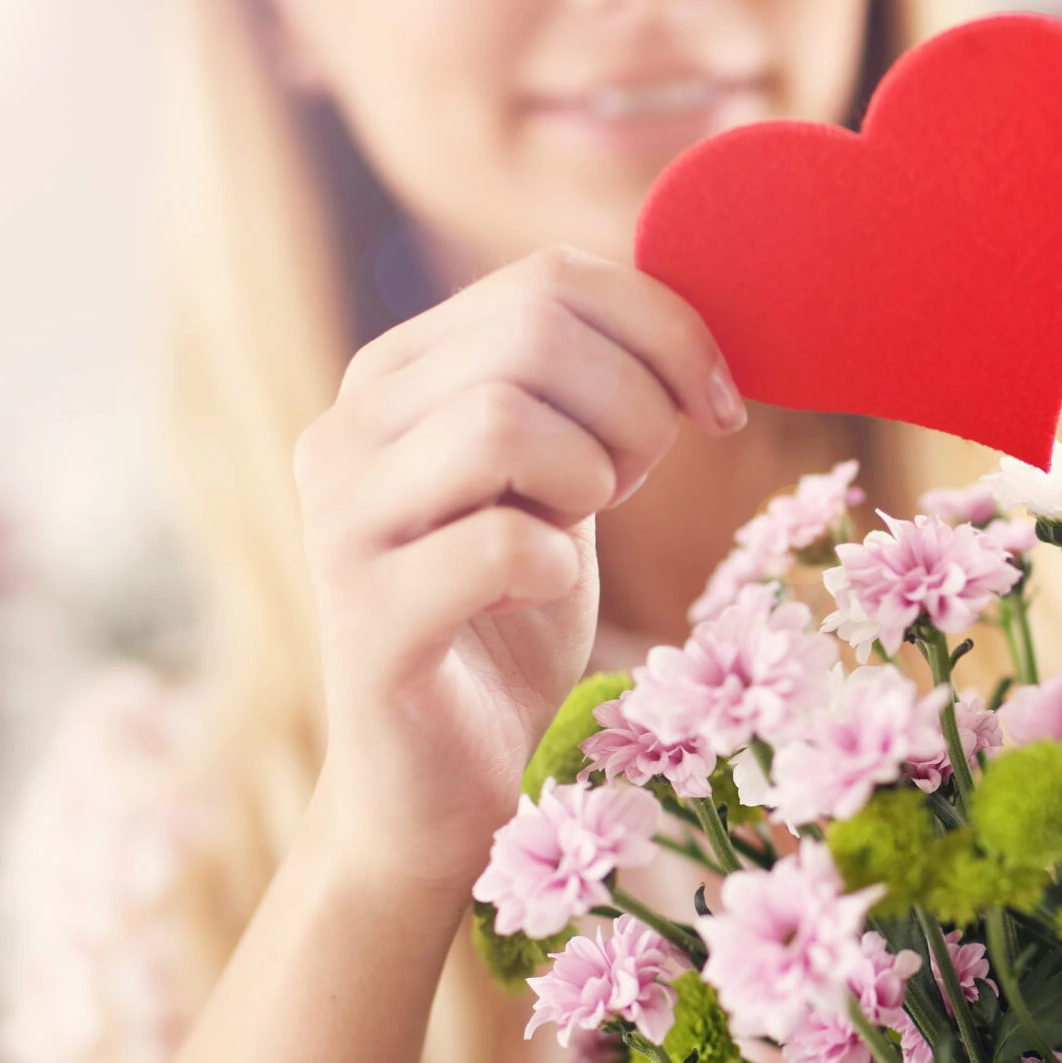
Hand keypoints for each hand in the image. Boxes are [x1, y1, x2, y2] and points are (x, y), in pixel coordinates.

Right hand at [292, 245, 740, 884]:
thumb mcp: (558, 482)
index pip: (549, 277)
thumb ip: (589, 392)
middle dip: (636, 406)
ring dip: (591, 477)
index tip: (721, 406)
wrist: (439, 785)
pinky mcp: (364, 619)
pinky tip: (542, 595)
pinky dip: (557, 567)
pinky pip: (500, 543)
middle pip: (533, 332)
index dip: (665, 328)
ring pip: (505, 420)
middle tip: (636, 487)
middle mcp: (347, 429)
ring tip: (580, 531)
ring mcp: (340, 523)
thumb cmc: (510, 626)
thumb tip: (699, 320)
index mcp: (396, 376)